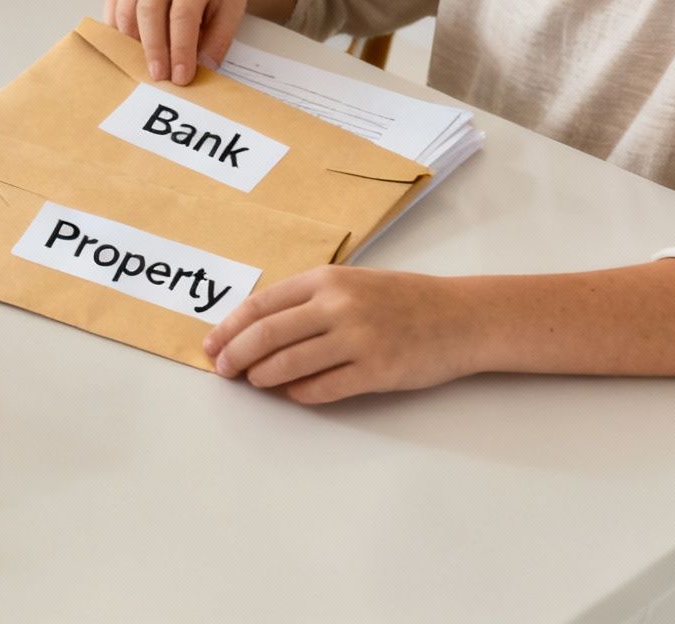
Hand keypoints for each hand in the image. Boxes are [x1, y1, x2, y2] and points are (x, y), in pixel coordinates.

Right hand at [104, 0, 249, 84]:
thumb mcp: (233, 11)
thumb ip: (217, 40)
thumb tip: (200, 68)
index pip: (182, 13)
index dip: (181, 48)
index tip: (181, 77)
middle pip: (148, 10)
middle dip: (153, 48)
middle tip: (159, 77)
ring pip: (126, 11)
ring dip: (133, 44)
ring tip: (146, 67)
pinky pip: (113, 10)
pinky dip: (118, 35)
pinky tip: (131, 51)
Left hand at [204, 266, 483, 403]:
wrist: (462, 317)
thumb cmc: (402, 300)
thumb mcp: (351, 284)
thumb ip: (307, 300)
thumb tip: (255, 329)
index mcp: (327, 280)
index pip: (261, 305)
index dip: (229, 328)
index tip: (211, 345)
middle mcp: (339, 306)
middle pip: (267, 334)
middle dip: (236, 355)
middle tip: (223, 370)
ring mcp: (359, 339)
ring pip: (290, 363)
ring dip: (264, 376)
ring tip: (254, 381)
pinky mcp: (378, 371)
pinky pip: (324, 388)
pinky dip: (300, 393)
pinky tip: (292, 394)